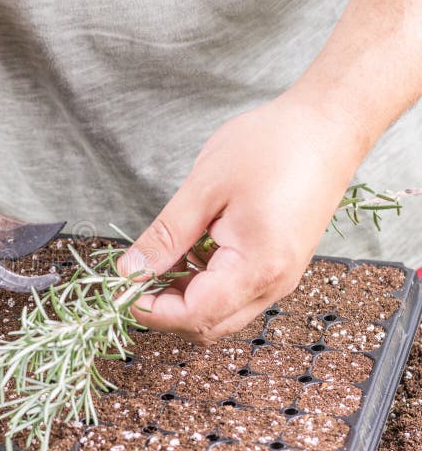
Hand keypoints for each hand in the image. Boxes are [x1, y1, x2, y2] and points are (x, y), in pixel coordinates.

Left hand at [118, 94, 366, 344]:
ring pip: (220, 313)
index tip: (121, 288)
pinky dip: (204, 284)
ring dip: (183, 296)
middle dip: (164, 309)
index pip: (193, 316)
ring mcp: (280, 278)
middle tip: (134, 275)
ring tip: (160, 257)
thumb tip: (131, 270)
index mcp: (256, 268)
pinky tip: (189, 251)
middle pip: (207, 325)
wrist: (329, 126)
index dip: (150, 310)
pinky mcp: (279, 266)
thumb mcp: (204, 189)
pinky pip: (235, 294)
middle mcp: (273, 284)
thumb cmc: (272, 146)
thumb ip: (165, 236)